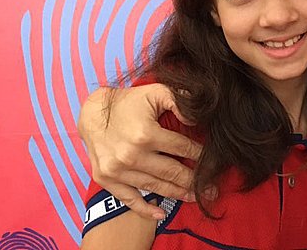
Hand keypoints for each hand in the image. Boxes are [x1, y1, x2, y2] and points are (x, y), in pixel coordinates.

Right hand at [78, 84, 201, 219]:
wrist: (93, 113)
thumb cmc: (129, 102)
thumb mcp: (156, 92)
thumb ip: (178, 101)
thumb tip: (196, 119)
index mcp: (145, 134)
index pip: (182, 148)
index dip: (200, 154)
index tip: (213, 161)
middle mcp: (131, 155)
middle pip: (171, 172)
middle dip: (195, 181)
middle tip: (212, 189)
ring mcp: (117, 170)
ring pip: (155, 186)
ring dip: (177, 193)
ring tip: (195, 197)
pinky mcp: (106, 179)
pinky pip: (128, 199)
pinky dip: (144, 209)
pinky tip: (160, 214)